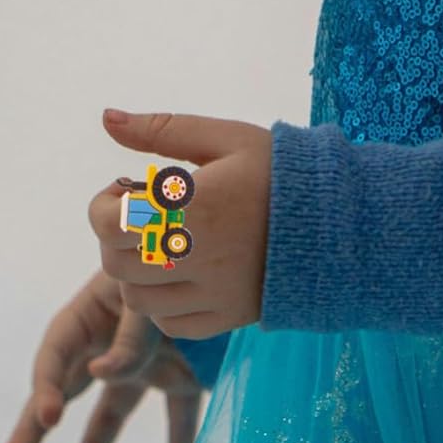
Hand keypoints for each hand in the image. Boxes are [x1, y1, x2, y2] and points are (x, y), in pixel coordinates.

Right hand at [3, 270, 203, 442]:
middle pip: (68, 388)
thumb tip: (99, 374)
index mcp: (90, 314)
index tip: (50, 417)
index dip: (48, 387)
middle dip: (38, 424)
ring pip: (113, 411)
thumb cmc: (172, 261)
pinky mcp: (180, 376)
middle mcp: (109, 343)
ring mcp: (144, 362)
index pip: (56, 355)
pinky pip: (177, 418)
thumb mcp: (147, 296)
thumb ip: (128, 337)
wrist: (215, 250)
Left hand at [90, 108, 272, 339]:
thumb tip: (107, 118)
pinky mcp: (228, 317)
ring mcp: (213, 293)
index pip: (109, 223)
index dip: (102, 207)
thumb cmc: (281, 174)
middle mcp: (197, 256)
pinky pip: (171, 324)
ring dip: (138, 274)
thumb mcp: (227, 139)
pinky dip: (164, 305)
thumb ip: (163, 130)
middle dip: (119, 238)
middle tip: (145, 218)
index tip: (124, 193)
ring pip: (138, 300)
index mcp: (193, 206)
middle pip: (117, 263)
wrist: (340, 221)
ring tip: (162, 249)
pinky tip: (183, 278)